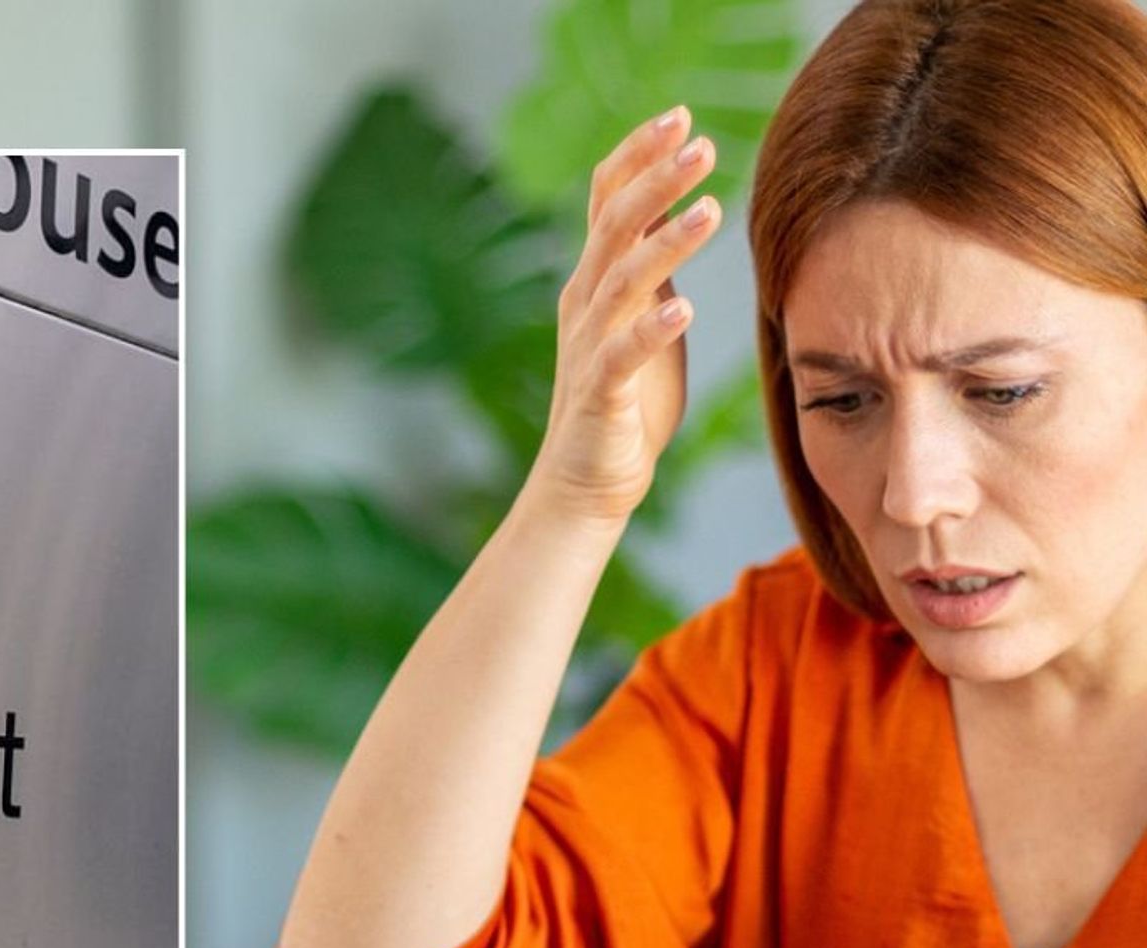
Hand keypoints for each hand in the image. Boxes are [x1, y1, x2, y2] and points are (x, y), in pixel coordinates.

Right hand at [529, 105, 720, 525]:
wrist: (585, 483)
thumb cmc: (624, 403)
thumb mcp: (644, 322)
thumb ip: (656, 273)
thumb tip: (683, 213)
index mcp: (596, 281)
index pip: (606, 200)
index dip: (637, 155)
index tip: (680, 115)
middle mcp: (585, 304)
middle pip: (613, 225)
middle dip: (655, 180)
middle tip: (700, 143)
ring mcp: (589, 347)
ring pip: (622, 281)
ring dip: (666, 243)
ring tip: (712, 210)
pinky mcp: (600, 393)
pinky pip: (623, 355)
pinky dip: (652, 329)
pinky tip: (686, 308)